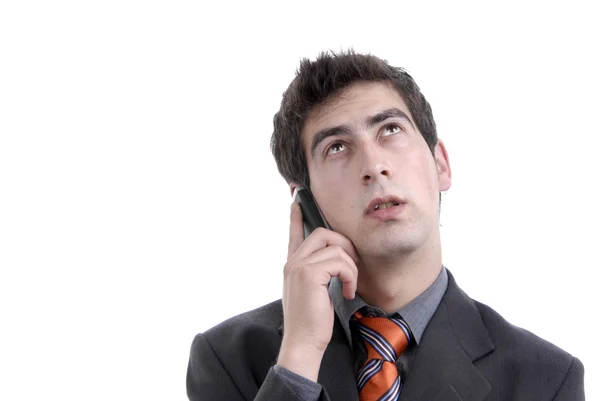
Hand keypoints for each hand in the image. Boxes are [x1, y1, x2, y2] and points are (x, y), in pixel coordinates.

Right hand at [277, 202, 358, 381]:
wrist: (303, 343)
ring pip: (335, 247)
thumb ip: (318, 273)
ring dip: (350, 267)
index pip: (294, 234)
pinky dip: (350, 276)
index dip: (296, 216)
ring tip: (349, 287)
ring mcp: (299, 267)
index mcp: (292, 266)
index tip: (296, 200)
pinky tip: (347, 292)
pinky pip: (340, 262)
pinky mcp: (309, 274)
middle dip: (343, 244)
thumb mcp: (313, 293)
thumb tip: (335, 263)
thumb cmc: (311, 322)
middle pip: (322, 233)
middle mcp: (292, 262)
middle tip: (352, 265)